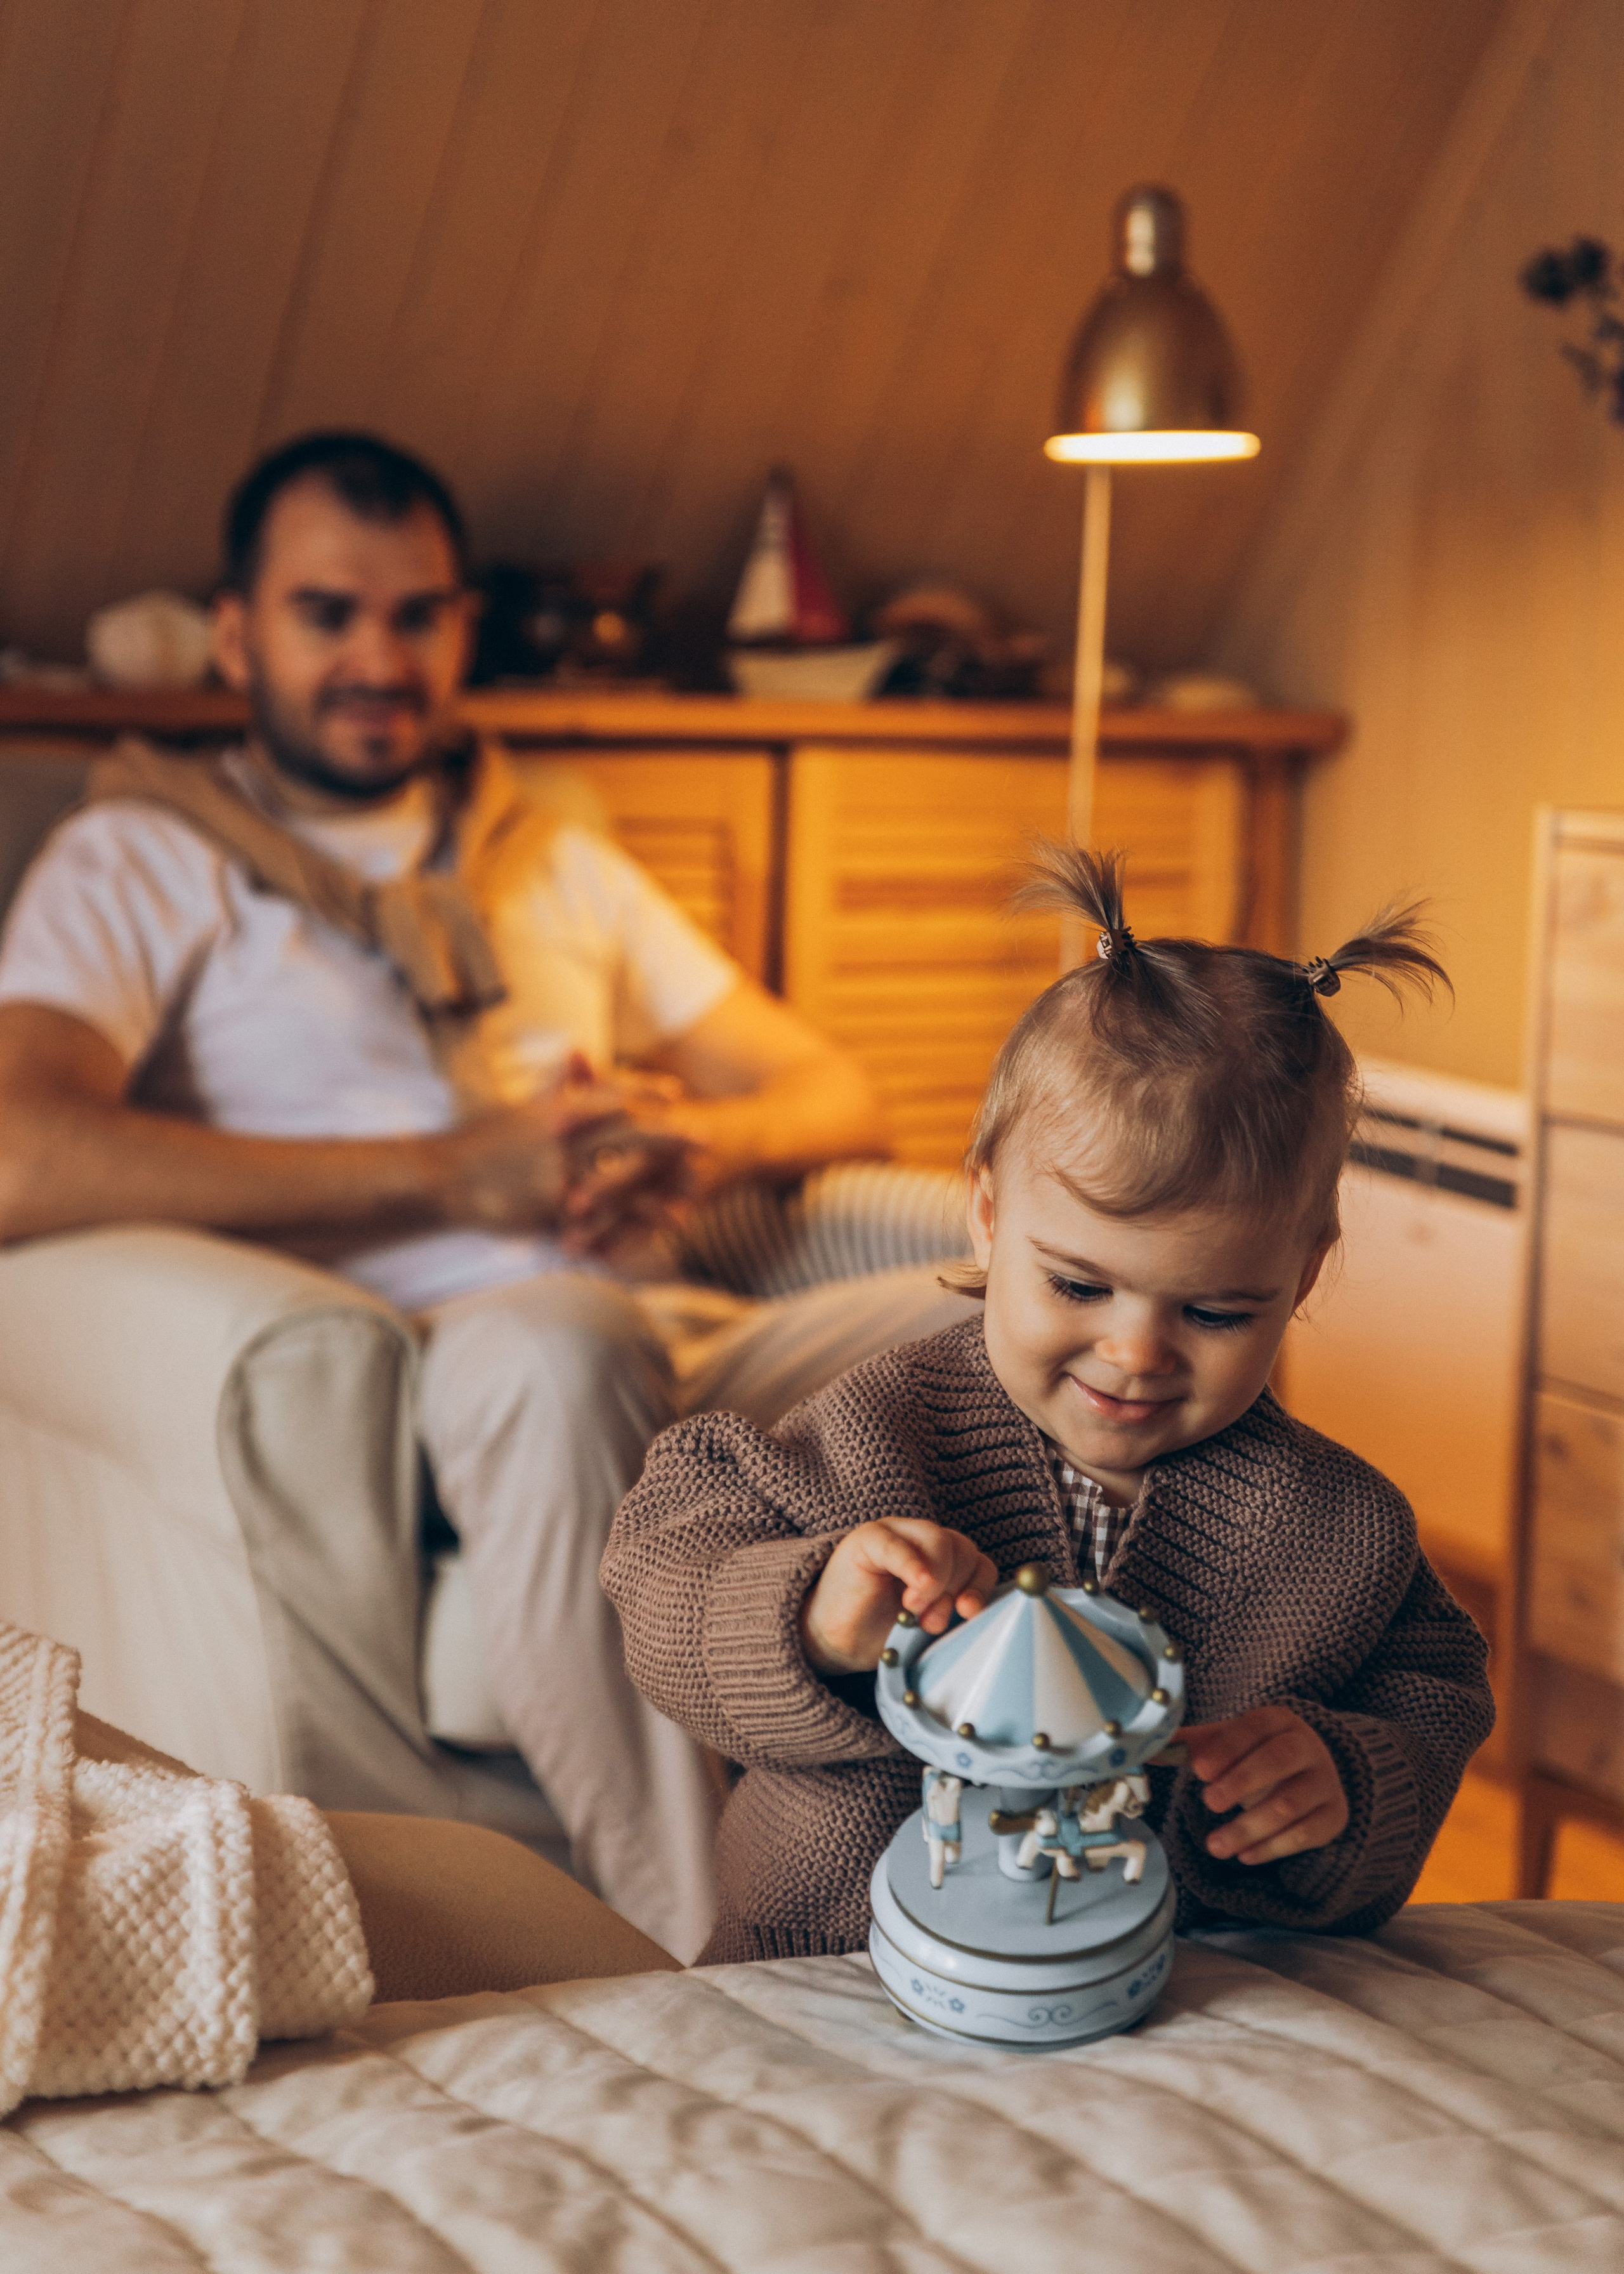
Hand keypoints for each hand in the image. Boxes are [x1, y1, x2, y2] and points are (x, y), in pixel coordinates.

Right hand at [433, 1057, 690, 1239]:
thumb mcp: (520, 1106)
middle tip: (708, 1139)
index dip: (644, 1092)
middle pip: (628, 1135)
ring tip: (692, 1200)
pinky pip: (595, 1219)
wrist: (442, 1177)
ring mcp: (557, 1173)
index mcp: (555, 1108)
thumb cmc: (480, 1139)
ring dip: (658, 1193)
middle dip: (670, 1138)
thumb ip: (557, 1086)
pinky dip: (626, 1228)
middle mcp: (562, 1138)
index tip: (676, 1093)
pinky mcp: (549, 1207)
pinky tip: (648, 1237)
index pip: (610, 1094)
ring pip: (620, 1181)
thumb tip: (577, 1052)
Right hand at [800, 1520, 997, 1676]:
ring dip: (936, 1579)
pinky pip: (895, 1543)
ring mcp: (896, 1535)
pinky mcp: (868, 1539)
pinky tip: (916, 1586)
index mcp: (945, 1562)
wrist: (835, 1641)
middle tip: (933, 1622)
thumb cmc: (884, 1633)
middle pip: (962, 1548)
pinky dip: (911, 1563)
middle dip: (955, 1588)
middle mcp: (923, 1542)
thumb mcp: (930, 1624)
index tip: (969, 1614)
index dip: (979, 1587)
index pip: (978, 1563)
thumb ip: (956, 1612)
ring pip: (938, 1539)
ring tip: (914, 1610)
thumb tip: (983, 1614)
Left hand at [1182, 1706, 1348, 1865]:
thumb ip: (1193, 1746)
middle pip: (1278, 1760)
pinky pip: (1304, 1835)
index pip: (1254, 1728)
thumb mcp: (1228, 1744)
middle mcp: (1309, 1746)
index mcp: (1279, 1720)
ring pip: (1289, 1805)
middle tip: (1209, 1803)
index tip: (1199, 1771)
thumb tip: (1146, 1748)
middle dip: (1241, 1782)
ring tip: (1215, 1846)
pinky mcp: (1334, 1815)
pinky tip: (1244, 1856)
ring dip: (1248, 1827)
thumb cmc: (1257, 1756)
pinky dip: (1271, 1848)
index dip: (1227, 1749)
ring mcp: (1325, 1782)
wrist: (1310, 1775)